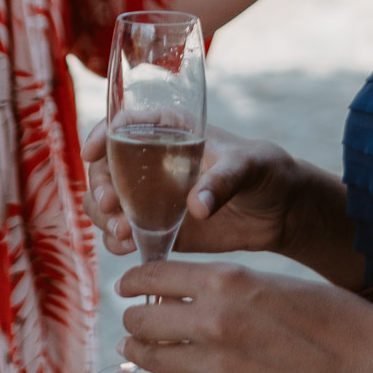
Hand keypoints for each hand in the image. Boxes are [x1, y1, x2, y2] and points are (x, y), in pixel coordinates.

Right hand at [83, 123, 305, 257]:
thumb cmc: (265, 171)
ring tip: (122, 232)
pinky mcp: (157, 228)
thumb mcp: (248, 166)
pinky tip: (129, 246)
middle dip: (98, 187)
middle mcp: (151, 162)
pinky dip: (117, 242)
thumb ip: (222, 181)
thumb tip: (196, 207)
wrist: (280, 211)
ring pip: (106, 205)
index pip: (122, 125)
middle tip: (110, 205)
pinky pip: (123, 236)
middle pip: (104, 170)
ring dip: (103, 218)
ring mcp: (150, 198)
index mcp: (169, 131)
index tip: (91, 153)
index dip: (100, 135)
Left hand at [111, 260, 372, 372]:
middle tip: (139, 318)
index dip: (134, 279)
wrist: (362, 361)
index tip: (130, 284)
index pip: (154, 274)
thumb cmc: (324, 314)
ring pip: (147, 355)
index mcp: (227, 280)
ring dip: (136, 349)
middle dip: (135, 315)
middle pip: (143, 316)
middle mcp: (214, 320)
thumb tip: (172, 294)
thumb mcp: (266, 280)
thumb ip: (219, 286)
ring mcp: (217, 365)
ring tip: (135, 346)